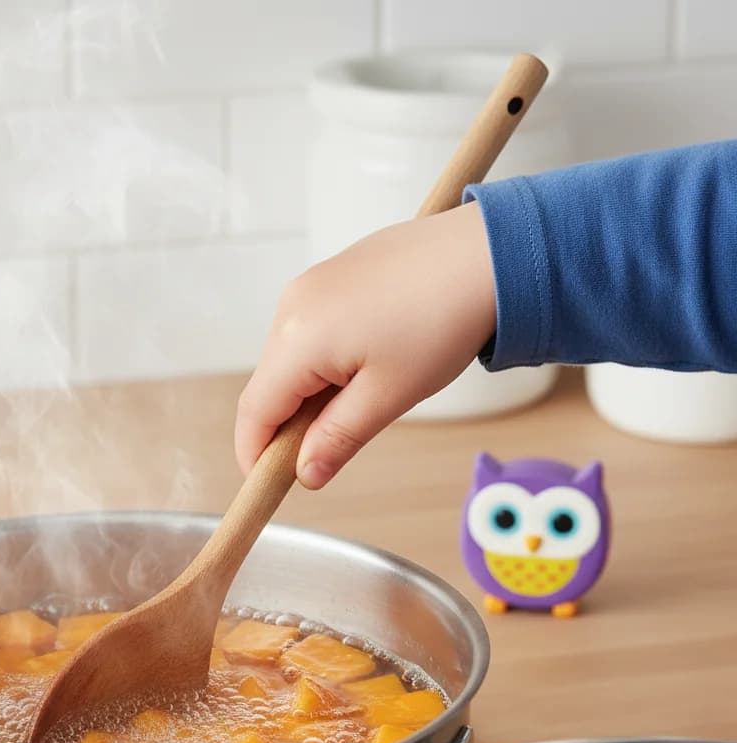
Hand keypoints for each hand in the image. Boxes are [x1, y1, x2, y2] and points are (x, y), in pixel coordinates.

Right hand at [235, 202, 495, 487]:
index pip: (256, 413)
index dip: (255, 456)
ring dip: (307, 396)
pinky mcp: (328, 278)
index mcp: (298, 339)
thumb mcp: (389, 396)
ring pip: (288, 361)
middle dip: (286, 428)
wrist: (488, 252)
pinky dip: (321, 365)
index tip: (267, 487)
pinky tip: (364, 369)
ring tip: (361, 404)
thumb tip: (306, 473)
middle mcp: (291, 307)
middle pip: (268, 386)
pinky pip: (307, 333)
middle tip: (325, 455)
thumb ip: (338, 439)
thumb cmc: (444, 318)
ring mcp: (308, 287)